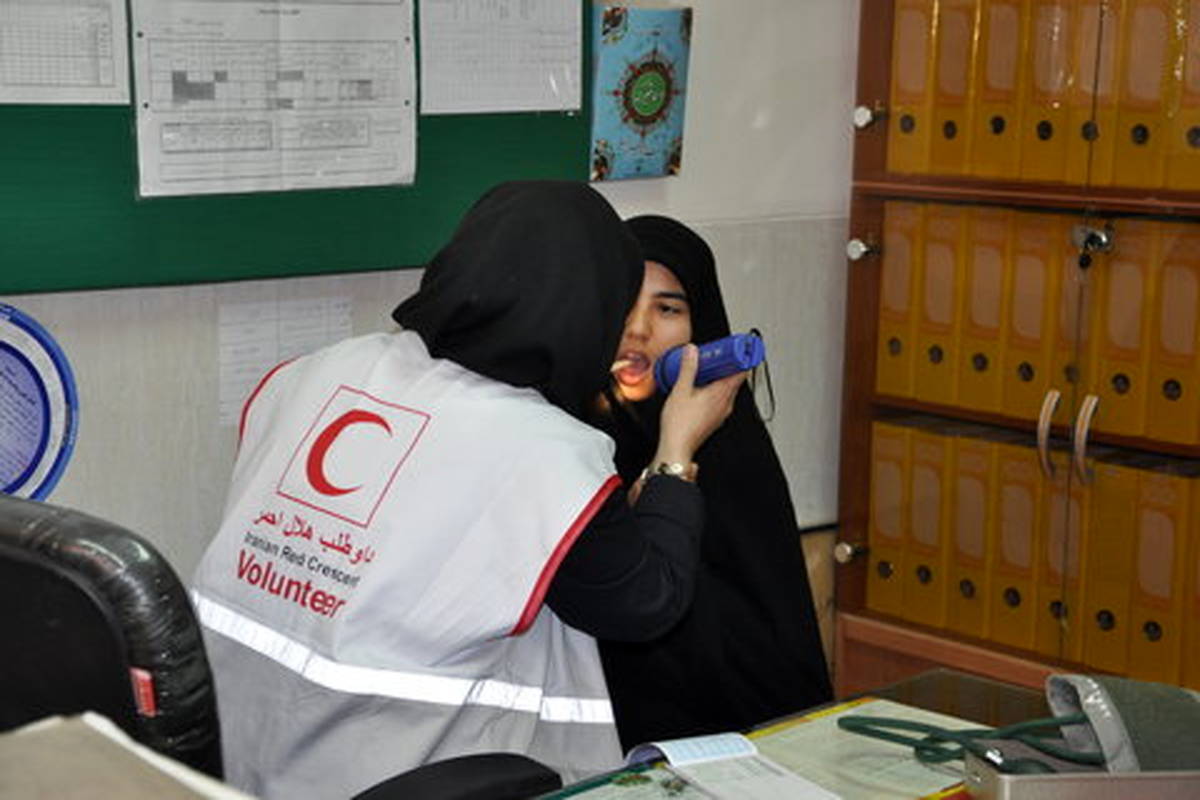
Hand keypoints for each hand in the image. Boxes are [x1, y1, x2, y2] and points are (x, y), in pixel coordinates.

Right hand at [652, 344, 745, 465]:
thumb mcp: (681, 390)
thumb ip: (688, 368)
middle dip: (731, 366)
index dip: (743, 359)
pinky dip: (717, 390)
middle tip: (724, 354)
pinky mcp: (715, 420)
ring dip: (723, 378)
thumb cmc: (680, 425)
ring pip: (729, 391)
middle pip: (735, 380)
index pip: (740, 373)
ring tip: (712, 369)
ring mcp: (721, 413)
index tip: (742, 349)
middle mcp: (725, 404)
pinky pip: (722, 400)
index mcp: (721, 394)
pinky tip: (704, 388)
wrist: (676, 448)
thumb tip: (692, 351)